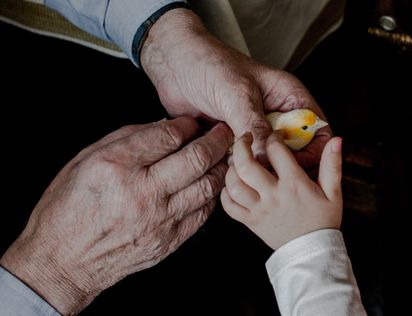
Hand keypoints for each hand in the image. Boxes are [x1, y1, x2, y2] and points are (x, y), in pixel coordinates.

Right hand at [0, 118, 232, 314]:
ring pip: (206, 186)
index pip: (167, 137)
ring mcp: (159, 219)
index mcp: (116, 166)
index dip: (187, 125)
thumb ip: (127, 139)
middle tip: (224, 132)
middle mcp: (142, 192)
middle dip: (216, 141)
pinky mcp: (169, 240)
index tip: (192, 123)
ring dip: (219, 167)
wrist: (64, 259)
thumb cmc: (70, 207)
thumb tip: (165, 128)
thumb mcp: (86, 160)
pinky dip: (211, 194)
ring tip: (223, 156)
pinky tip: (210, 183)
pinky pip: (202, 213)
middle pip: (195, 159)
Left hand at [140, 8, 331, 168]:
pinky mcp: (235, 141)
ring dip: (260, 171)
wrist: (174, 64)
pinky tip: (230, 173)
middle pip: (295, 151)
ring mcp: (255, 130)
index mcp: (288, 97)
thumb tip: (266, 161)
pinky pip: (245, 162)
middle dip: (285, 167)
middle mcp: (275, 116)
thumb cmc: (210, 66)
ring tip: (247, 176)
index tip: (295, 169)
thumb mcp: (238, 94)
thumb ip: (255, 126)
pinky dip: (241, 171)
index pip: (317, 130)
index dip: (314, 152)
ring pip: (269, 160)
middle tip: (269, 180)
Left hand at [221, 132, 342, 249]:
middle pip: (246, 165)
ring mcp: (259, 210)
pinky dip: (225, 194)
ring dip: (231, 170)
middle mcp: (273, 195)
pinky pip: (229, 207)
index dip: (273, 137)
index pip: (276, 151)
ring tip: (237, 162)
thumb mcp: (333, 192)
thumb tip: (337, 139)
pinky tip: (231, 186)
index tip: (274, 136)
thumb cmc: (323, 221)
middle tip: (244, 138)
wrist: (312, 253)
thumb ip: (332, 165)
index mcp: (293, 184)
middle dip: (241, 146)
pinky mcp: (251, 222)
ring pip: (234, 185)